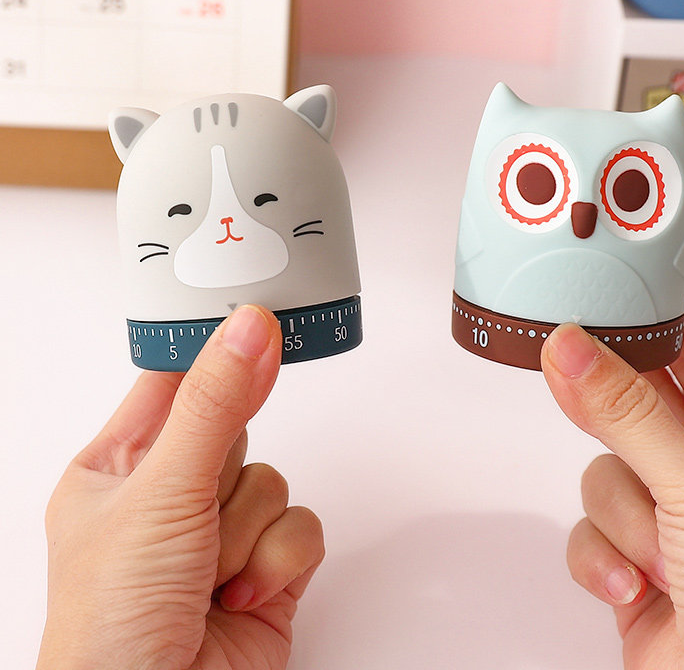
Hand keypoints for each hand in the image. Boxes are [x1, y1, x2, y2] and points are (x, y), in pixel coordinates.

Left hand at [36, 305, 323, 669]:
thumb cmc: (112, 627)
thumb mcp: (163, 492)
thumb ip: (215, 405)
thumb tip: (251, 329)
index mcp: (118, 468)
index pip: (171, 382)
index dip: (209, 357)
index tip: (250, 323)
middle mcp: (171, 496)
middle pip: (238, 428)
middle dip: (226, 473)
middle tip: (198, 501)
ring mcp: (222, 533)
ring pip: (274, 479)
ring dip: (248, 530)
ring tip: (207, 572)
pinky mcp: (267, 568)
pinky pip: (303, 526)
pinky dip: (277, 562)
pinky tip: (238, 595)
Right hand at [541, 303, 683, 668]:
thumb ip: (629, 411)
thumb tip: (573, 349)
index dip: (665, 323)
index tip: (620, 289)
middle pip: (639, 409)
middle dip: (610, 406)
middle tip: (566, 362)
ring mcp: (673, 527)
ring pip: (605, 473)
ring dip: (622, 516)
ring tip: (661, 555)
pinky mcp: (633, 567)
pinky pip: (588, 532)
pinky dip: (601, 558)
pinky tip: (634, 586)